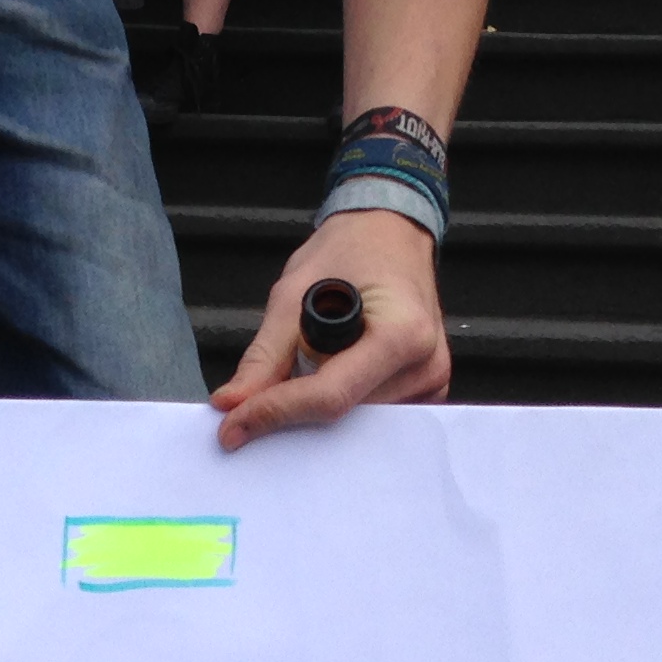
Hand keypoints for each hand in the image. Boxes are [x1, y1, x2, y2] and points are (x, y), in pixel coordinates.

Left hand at [211, 208, 447, 450]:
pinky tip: (333, 374)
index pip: (330, 396)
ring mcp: (431, 384)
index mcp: (402, 334)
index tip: (232, 426)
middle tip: (260, 396)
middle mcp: (426, 366)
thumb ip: (264, 356)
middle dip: (294, 412)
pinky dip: (342, 407)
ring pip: (355, 426)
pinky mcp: (427, 394)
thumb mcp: (294, 293)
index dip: (276, 412)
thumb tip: (230, 404)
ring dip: (318, 409)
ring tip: (310, 364)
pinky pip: (372, 421)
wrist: (393, 235)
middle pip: (344, 418)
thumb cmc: (351, 253)